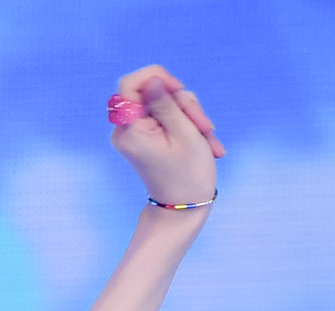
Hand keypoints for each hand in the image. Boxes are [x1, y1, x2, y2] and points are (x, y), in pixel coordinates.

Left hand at [111, 65, 223, 207]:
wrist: (184, 209)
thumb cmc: (187, 175)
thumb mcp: (184, 132)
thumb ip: (166, 102)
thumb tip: (151, 80)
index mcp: (129, 129)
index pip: (130, 83)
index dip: (156, 77)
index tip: (177, 90)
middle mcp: (127, 130)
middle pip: (154, 92)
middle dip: (184, 104)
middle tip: (204, 128)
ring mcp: (137, 133)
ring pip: (167, 103)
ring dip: (191, 117)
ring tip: (207, 140)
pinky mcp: (149, 136)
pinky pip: (168, 117)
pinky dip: (188, 125)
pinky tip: (205, 143)